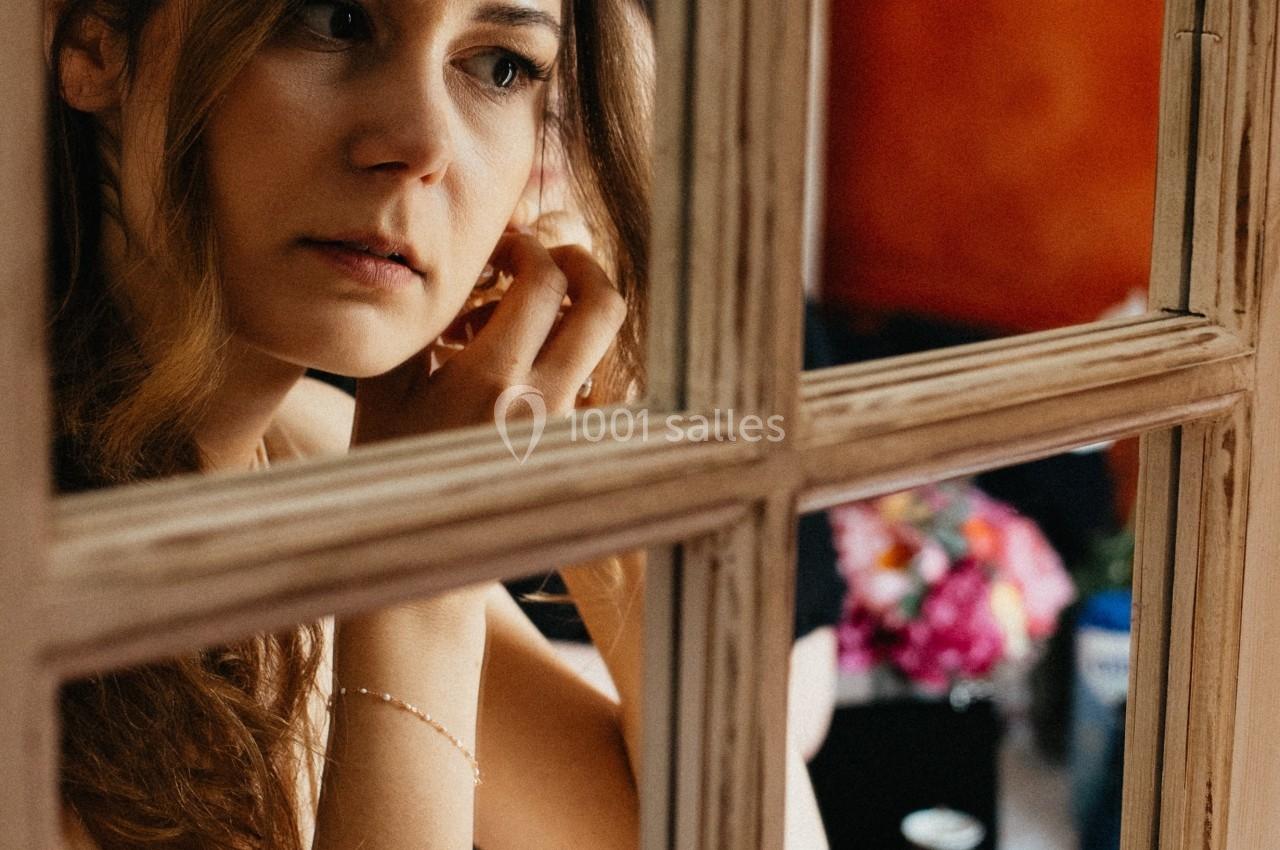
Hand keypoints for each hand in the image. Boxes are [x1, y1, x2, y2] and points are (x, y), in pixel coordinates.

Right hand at [352, 233, 625, 444]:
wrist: (417, 559)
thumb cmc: (390, 469)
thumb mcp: (384, 388)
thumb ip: (423, 321)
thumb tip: (463, 267)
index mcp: (493, 381)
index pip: (545, 282)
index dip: (528, 247)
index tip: (502, 251)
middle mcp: (544, 405)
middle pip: (603, 308)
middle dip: (581, 267)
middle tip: (546, 262)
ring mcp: (567, 432)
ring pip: (602, 347)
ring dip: (572, 317)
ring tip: (518, 323)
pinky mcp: (575, 452)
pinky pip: (595, 386)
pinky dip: (567, 361)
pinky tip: (521, 371)